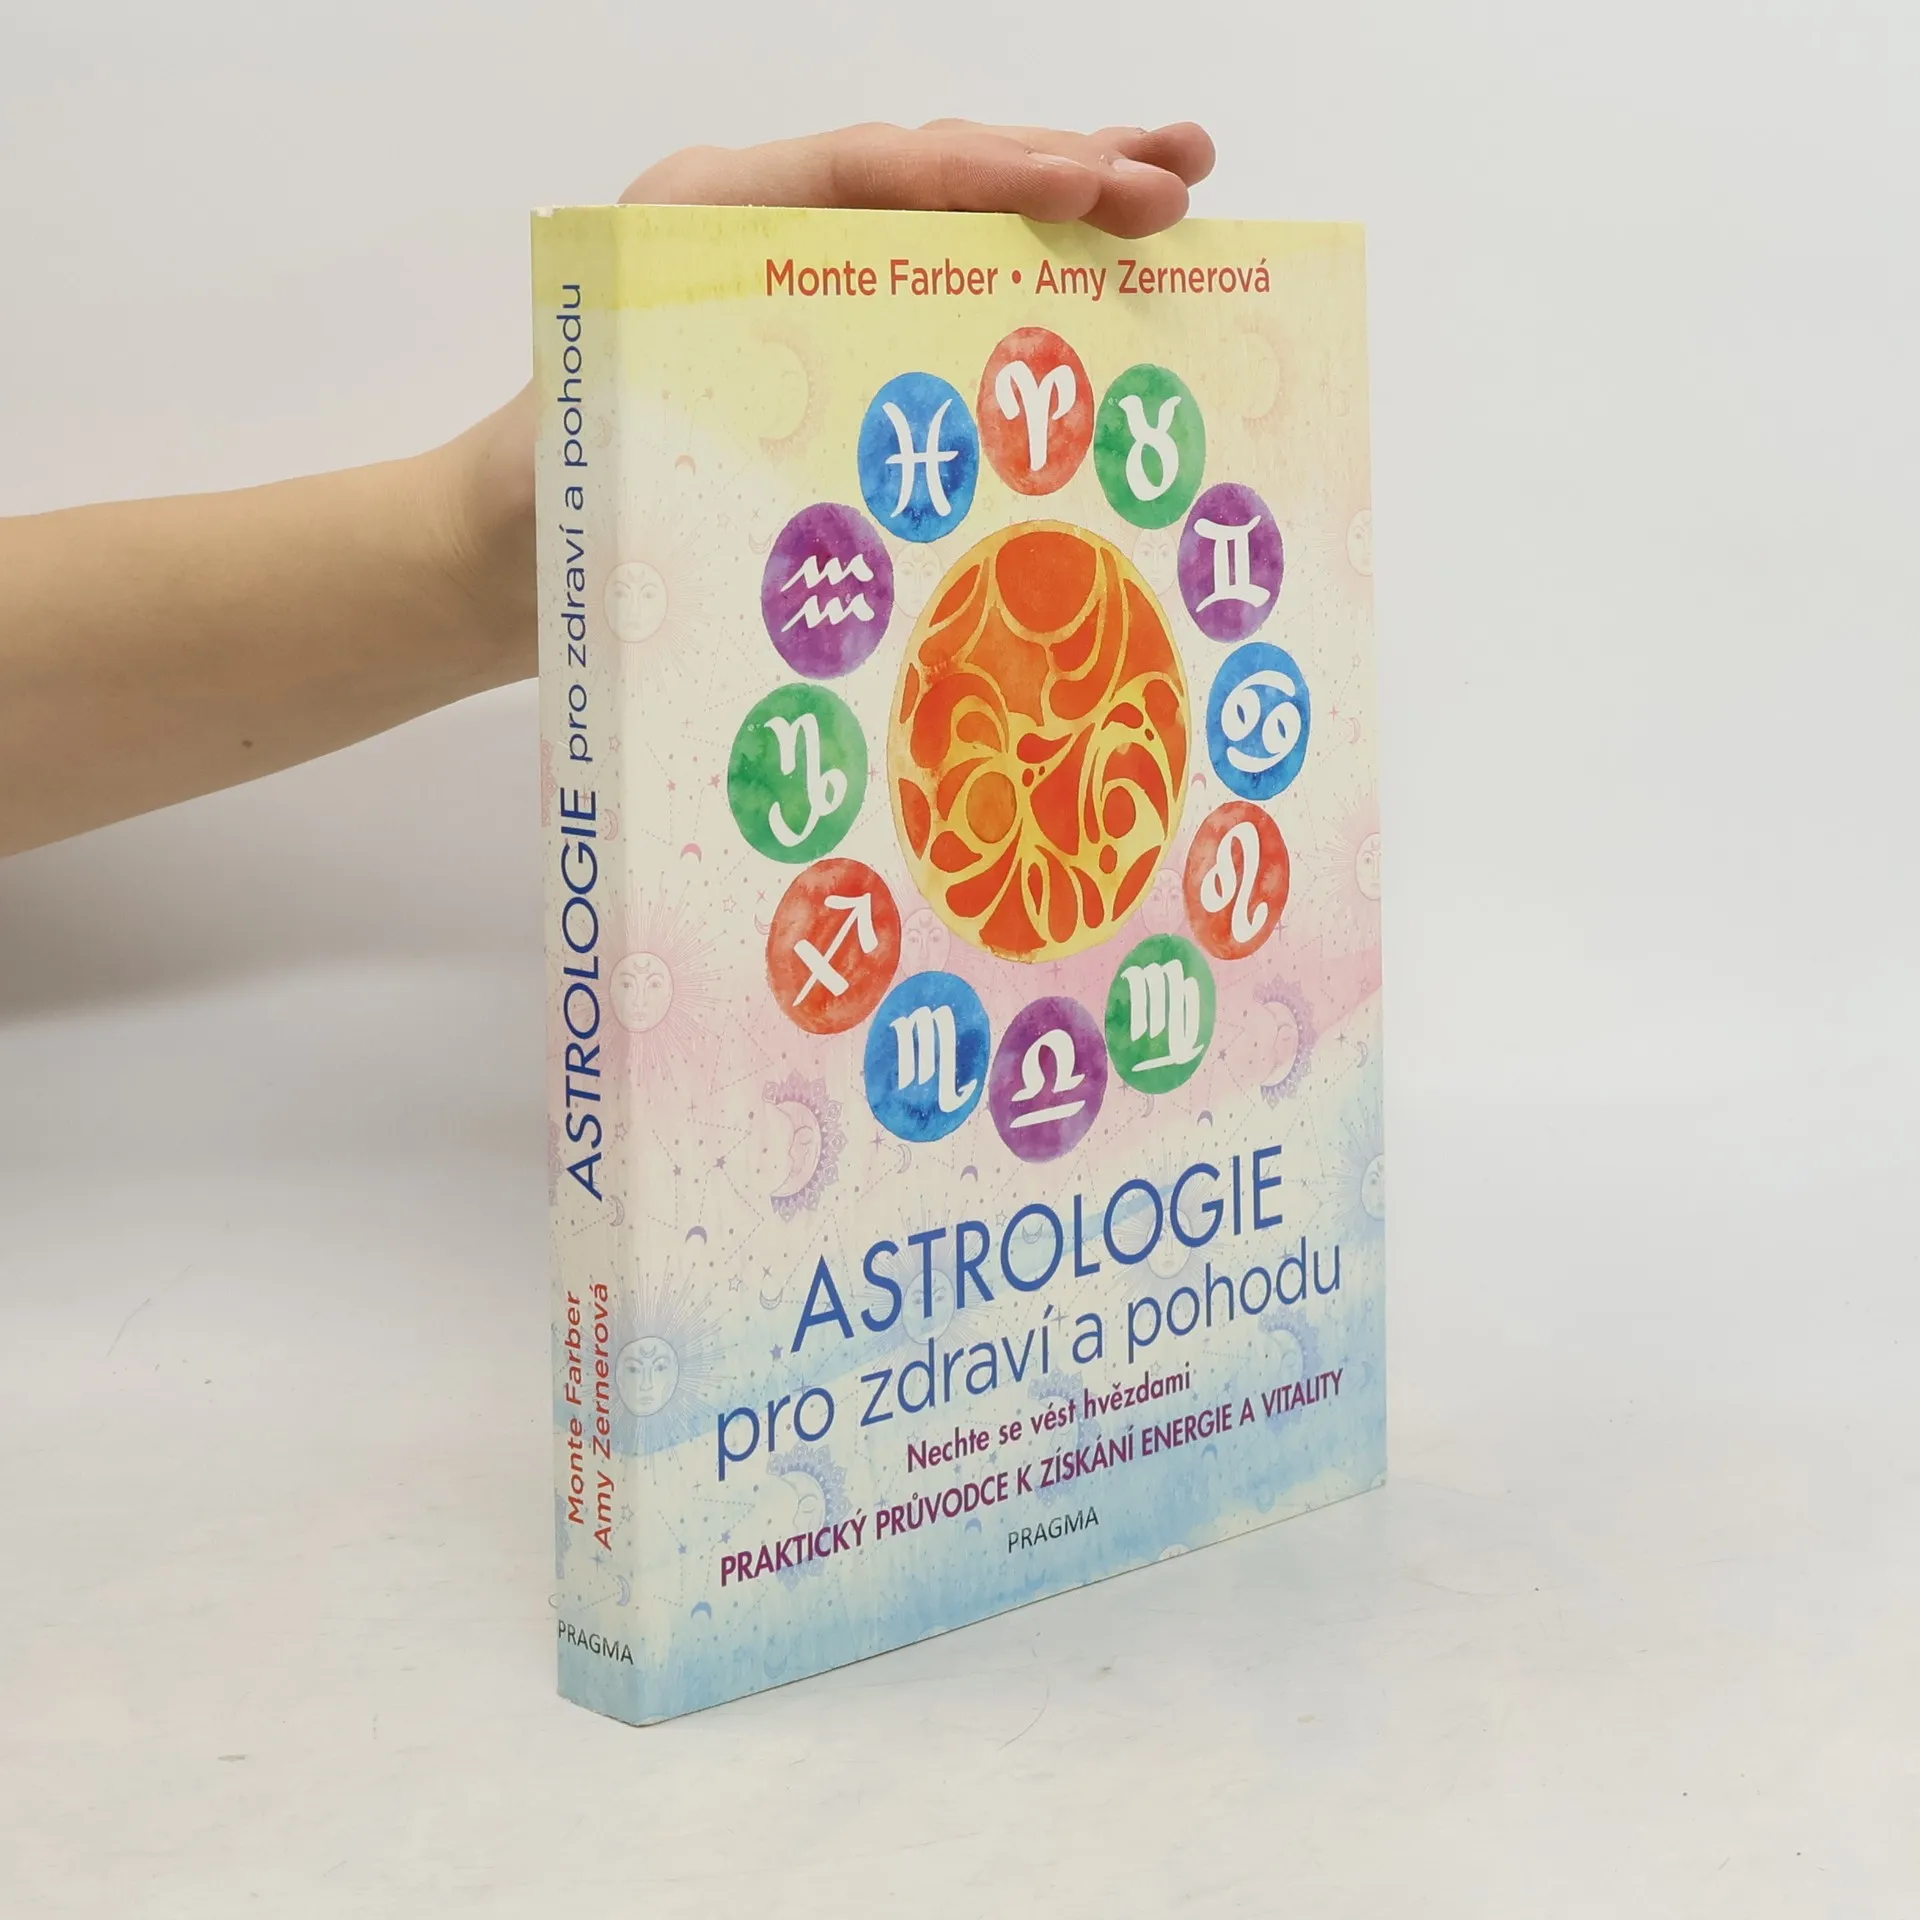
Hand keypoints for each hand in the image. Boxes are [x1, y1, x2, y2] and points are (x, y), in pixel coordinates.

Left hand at [455, 117, 1213, 674]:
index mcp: (705, 222)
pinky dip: (1026, 278)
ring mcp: (803, 279)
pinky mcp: (830, 338)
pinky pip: (940, 289)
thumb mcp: (588, 451)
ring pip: (950, 220)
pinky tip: (1104, 281)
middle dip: (1060, 168)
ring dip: (1064, 201)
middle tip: (1179, 177)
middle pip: (930, 174)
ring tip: (1178, 186)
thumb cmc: (538, 501)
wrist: (502, 548)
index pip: (868, 173)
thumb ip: (666, 412)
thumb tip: (783, 435)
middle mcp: (763, 229)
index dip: (986, 175)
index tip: (1088, 189)